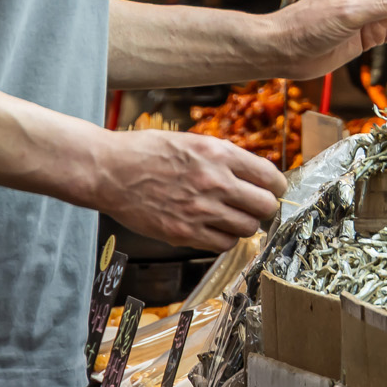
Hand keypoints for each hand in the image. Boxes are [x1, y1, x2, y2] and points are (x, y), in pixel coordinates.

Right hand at [97, 129, 289, 252]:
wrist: (110, 171)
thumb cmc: (148, 152)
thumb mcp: (193, 141)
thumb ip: (224, 158)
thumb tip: (254, 175)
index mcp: (219, 153)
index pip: (270, 176)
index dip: (276, 186)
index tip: (272, 190)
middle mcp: (215, 182)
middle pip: (265, 206)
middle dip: (263, 207)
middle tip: (253, 207)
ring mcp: (200, 210)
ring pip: (247, 229)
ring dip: (244, 225)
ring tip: (230, 217)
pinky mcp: (184, 233)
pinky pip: (223, 244)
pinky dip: (224, 239)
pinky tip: (213, 228)